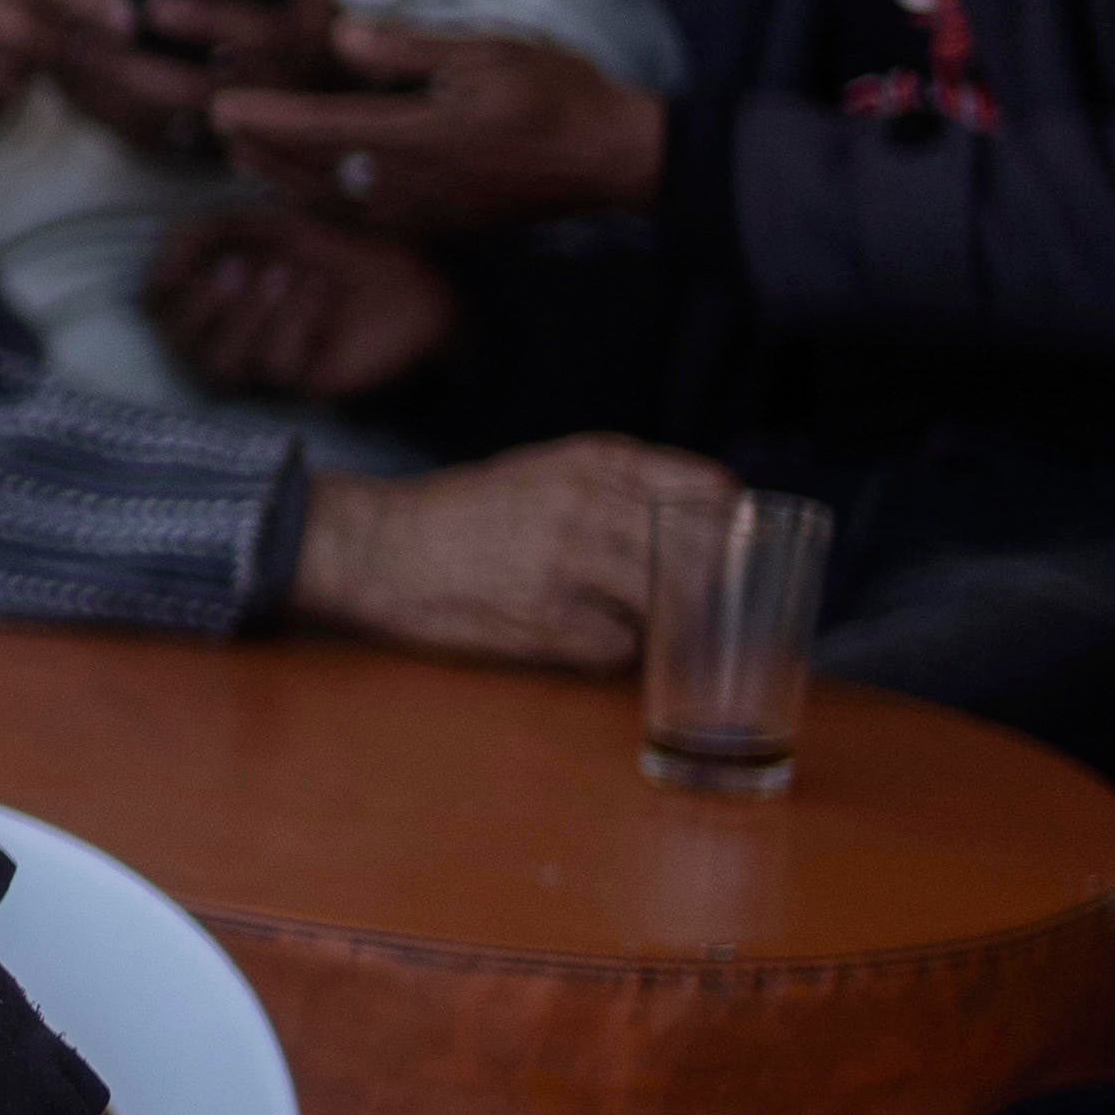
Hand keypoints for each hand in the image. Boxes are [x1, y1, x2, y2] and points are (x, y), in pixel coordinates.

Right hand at [151, 199, 458, 404]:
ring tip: (285, 274)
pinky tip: (319, 291)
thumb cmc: (338, 247)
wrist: (409, 276)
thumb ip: (211, 228)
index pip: (157, 304)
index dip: (160, 283)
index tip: (184, 256)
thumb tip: (165, 239)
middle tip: (237, 268)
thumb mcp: (267, 223)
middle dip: (201, 307)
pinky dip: (293, 322)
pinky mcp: (300, 385)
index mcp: (215, 294)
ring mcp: (264, 364)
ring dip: (247, 316)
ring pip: (221, 366)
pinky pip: (274, 368)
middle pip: (179, 344)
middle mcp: (232, 335)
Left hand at [211, 12, 668, 241]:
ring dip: (281, 178)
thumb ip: (407, 47)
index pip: (321, 128)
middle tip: (214, 126)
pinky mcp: (432, 225)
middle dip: (260, 148)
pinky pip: (358, 219)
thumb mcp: (484, 52)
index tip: (221, 106)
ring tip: (242, 154)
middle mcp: (408, 186)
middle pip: (311, 172)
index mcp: (416, 138)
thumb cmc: (553, 95)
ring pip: (329, 201)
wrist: (608, 158)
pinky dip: (318, 202)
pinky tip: (301, 188)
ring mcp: (419, 213)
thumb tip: (343, 35)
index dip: (266, 118)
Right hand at [283, 434, 732, 668]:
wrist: (380, 545)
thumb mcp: (546, 470)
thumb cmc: (464, 513)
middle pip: (699, 555)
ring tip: (647, 631)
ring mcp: (569, 560)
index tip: (734, 551)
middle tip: (706, 610)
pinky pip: (619, 648)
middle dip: (710, 589)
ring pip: (666, 604)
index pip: (709, 489)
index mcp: (596, 462)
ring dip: (665, 627)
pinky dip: (615, 653)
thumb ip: (616, 488)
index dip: (732, 527)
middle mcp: (590, 503)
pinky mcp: (545, 616)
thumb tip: (695, 523)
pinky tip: (587, 641)